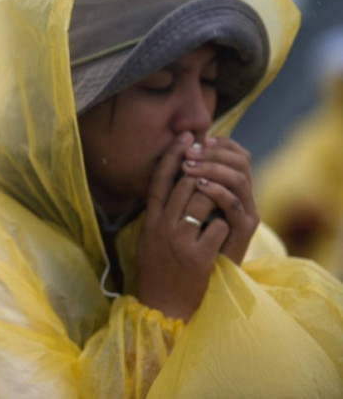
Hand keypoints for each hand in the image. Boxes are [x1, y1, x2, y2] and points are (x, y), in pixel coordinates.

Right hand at [136, 132, 229, 321]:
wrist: (162, 306)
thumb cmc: (157, 270)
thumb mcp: (148, 238)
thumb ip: (158, 213)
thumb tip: (171, 184)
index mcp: (150, 221)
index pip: (160, 180)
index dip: (172, 155)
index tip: (186, 136)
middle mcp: (162, 227)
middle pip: (183, 184)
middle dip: (200, 166)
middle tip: (212, 152)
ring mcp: (179, 241)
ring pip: (201, 200)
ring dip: (215, 194)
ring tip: (222, 193)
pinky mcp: (197, 257)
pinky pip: (217, 228)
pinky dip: (224, 224)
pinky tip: (225, 228)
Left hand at [180, 137, 258, 264]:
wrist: (189, 281)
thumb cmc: (183, 240)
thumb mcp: (182, 204)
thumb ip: (184, 181)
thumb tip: (174, 152)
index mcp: (231, 187)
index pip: (236, 154)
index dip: (217, 144)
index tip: (192, 140)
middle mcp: (242, 197)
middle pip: (240, 162)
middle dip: (212, 152)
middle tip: (189, 152)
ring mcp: (245, 213)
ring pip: (239, 179)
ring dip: (212, 168)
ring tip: (189, 166)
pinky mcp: (243, 231)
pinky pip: (234, 205)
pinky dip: (216, 191)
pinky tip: (199, 185)